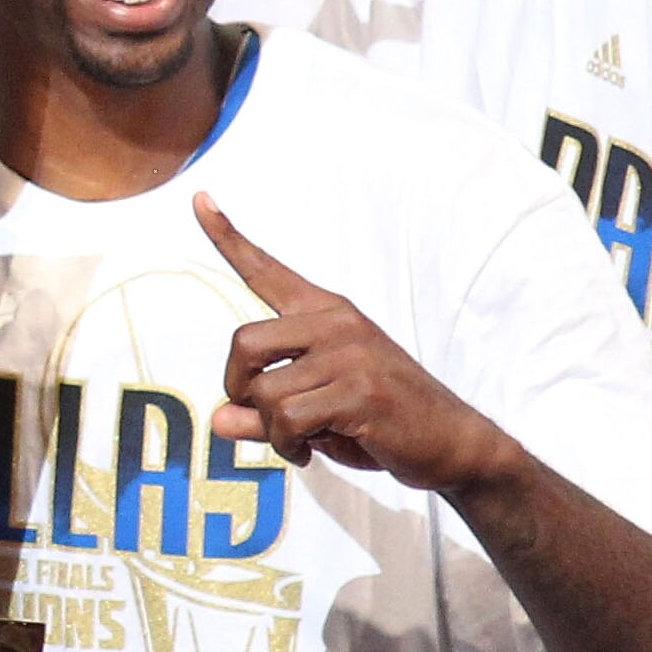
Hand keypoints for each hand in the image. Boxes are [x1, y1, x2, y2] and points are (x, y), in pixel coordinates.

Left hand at [195, 196, 510, 495]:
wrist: (452, 444)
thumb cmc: (381, 423)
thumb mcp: (316, 414)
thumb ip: (264, 413)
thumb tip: (217, 419)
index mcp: (327, 314)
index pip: (268, 270)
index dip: (227, 237)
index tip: (198, 199)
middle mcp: (336, 323)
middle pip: (243, 341)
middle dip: (239, 388)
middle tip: (262, 416)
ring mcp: (351, 354)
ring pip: (265, 393)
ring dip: (273, 431)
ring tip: (303, 440)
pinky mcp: (360, 391)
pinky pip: (289, 420)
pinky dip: (289, 446)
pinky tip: (312, 451)